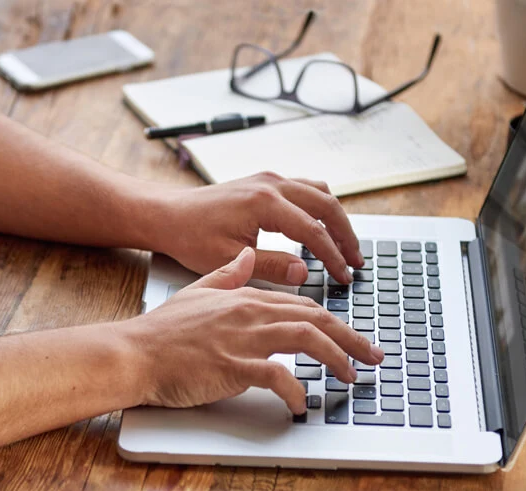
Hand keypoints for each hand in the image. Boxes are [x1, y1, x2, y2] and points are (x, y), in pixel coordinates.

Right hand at [121, 248, 382, 413]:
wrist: (133, 352)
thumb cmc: (162, 331)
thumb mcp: (198, 291)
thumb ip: (228, 274)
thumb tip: (247, 256)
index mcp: (246, 297)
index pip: (303, 305)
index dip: (335, 321)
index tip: (354, 337)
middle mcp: (250, 313)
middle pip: (316, 320)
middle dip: (352, 338)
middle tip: (374, 357)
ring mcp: (243, 339)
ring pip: (306, 340)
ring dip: (337, 360)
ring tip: (351, 378)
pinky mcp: (233, 367)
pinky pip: (278, 377)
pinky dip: (296, 392)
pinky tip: (301, 404)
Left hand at [149, 172, 363, 284]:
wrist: (168, 214)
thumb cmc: (191, 237)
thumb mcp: (230, 259)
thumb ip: (271, 266)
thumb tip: (305, 274)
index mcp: (264, 203)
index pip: (313, 231)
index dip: (333, 256)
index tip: (344, 276)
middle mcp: (271, 184)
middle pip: (326, 205)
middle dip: (346, 235)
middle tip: (357, 262)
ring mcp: (269, 179)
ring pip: (319, 193)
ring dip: (337, 219)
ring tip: (347, 247)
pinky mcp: (265, 181)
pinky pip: (306, 189)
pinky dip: (321, 208)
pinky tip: (324, 228)